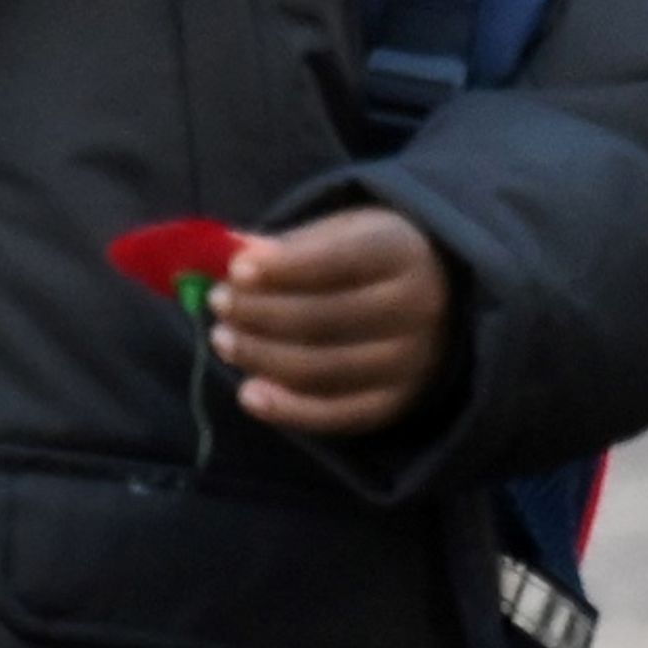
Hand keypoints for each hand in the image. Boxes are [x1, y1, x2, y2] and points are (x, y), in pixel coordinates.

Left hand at [210, 207, 453, 436]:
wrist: (429, 298)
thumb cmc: (364, 258)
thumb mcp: (335, 233)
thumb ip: (288, 245)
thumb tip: (234, 252)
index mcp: (403, 252)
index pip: (343, 260)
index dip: (286, 267)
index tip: (236, 268)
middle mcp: (418, 309)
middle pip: (326, 318)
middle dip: (261, 313)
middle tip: (218, 302)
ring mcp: (412, 362)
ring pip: (325, 369)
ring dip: (262, 357)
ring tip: (223, 339)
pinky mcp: (397, 403)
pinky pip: (338, 414)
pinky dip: (289, 410)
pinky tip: (249, 394)